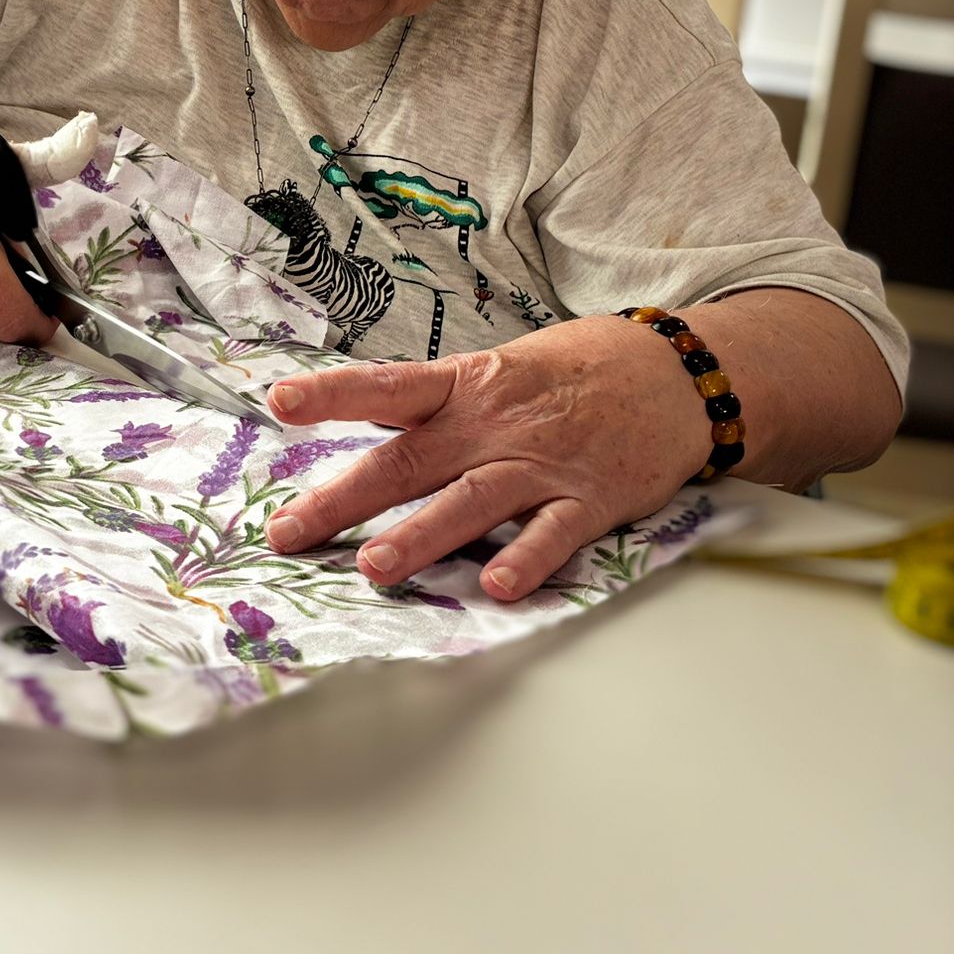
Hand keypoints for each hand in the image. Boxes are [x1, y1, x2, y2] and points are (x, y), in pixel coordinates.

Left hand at [262, 316, 708, 599]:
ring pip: (471, 502)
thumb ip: (442, 404)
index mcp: (468, 383)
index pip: (389, 386)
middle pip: (409, 460)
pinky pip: (552, 535)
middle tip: (289, 532)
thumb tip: (372, 431)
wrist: (673, 372)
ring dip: (421, 536)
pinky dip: (525, 560)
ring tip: (373, 567)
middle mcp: (494, 424)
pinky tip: (494, 585)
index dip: (334, 392)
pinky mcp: (588, 499)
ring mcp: (541, 464)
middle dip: (343, 498)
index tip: (279, 400)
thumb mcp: (500, 368)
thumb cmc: (575, 369)